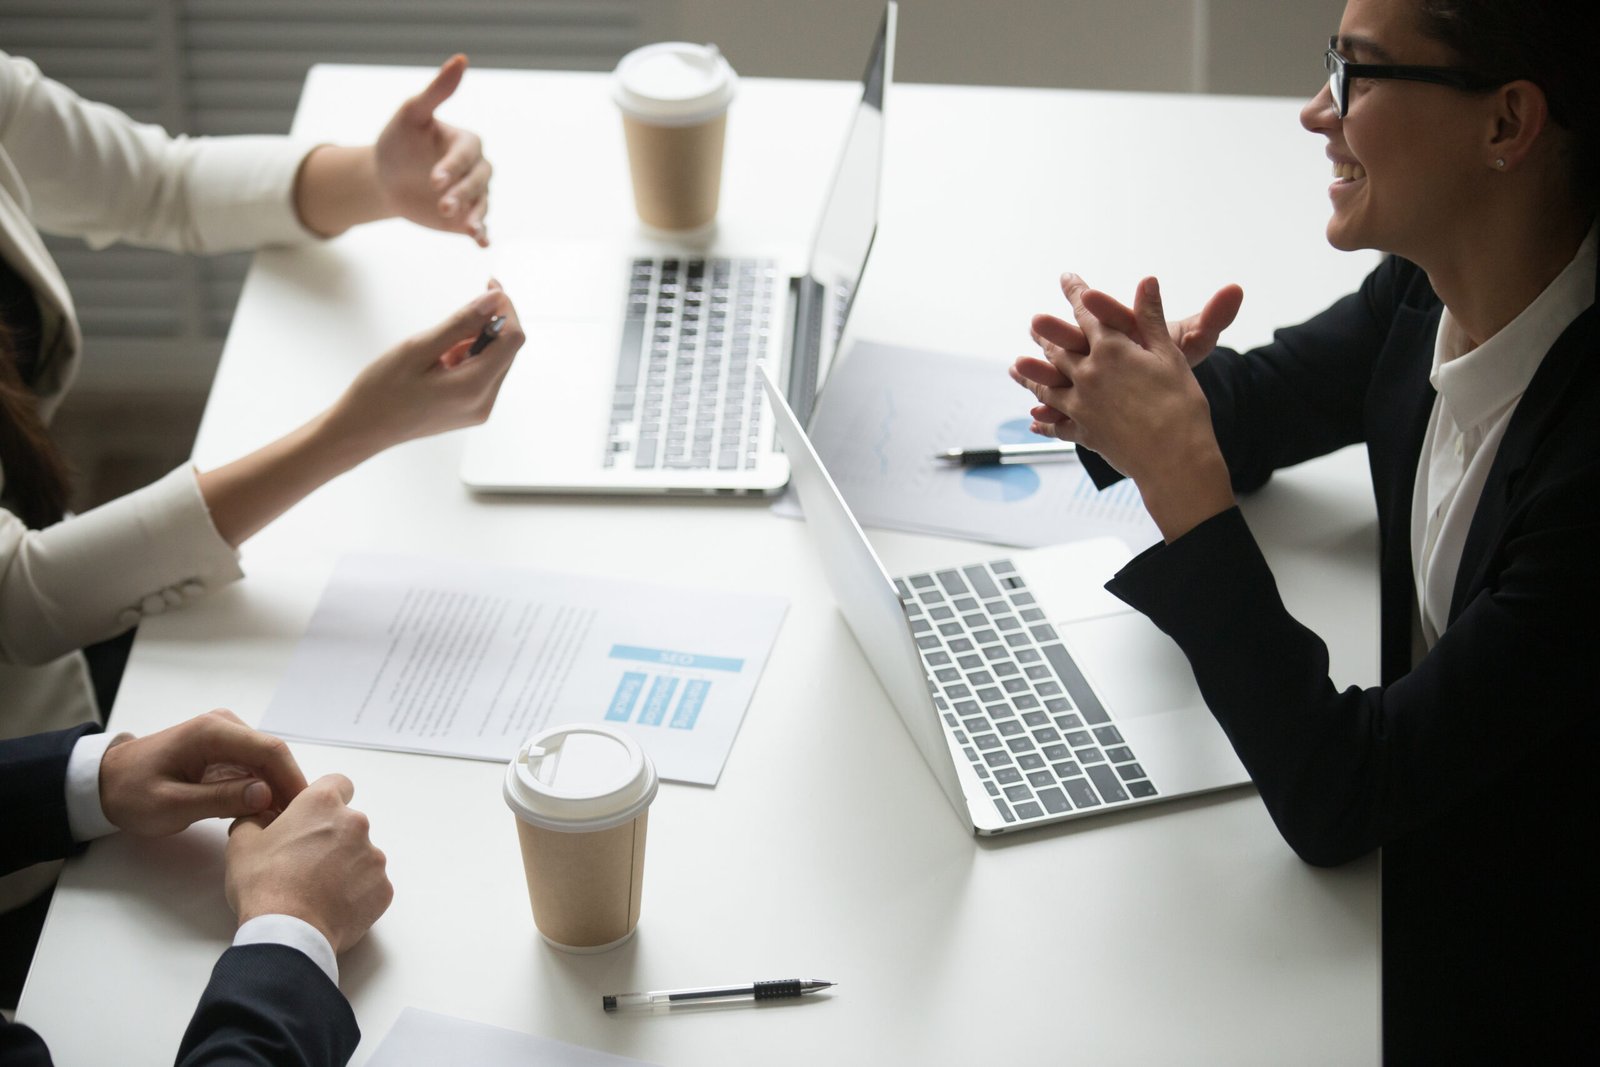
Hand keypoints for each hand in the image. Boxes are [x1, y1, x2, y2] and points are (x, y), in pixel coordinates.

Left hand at [98, 710, 307, 836]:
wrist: (103, 782)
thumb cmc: (131, 794)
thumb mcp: (171, 805)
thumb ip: (219, 799)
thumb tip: (267, 795)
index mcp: (212, 732)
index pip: (270, 750)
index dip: (293, 780)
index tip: (306, 811)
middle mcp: (225, 725)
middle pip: (273, 755)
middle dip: (288, 787)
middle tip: (297, 824)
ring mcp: (226, 734)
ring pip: (267, 762)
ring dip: (276, 790)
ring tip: (281, 823)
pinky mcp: (224, 748)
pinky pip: (253, 766)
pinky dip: (262, 788)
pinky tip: (263, 813)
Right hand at [225, 775, 392, 953]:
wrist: (289, 932)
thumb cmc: (264, 884)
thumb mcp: (242, 843)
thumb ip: (255, 819)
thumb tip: (262, 817)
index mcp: (323, 804)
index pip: (337, 784)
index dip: (324, 798)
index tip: (312, 816)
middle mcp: (356, 823)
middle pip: (348, 823)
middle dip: (331, 838)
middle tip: (305, 863)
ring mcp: (374, 857)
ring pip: (361, 854)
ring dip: (344, 866)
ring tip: (316, 890)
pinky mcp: (383, 888)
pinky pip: (370, 885)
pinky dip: (356, 893)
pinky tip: (331, 906)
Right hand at [322, 280, 525, 459]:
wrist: (362, 429)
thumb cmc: (381, 391)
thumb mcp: (418, 348)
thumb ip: (460, 324)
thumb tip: (494, 300)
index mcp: (473, 387)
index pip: (512, 339)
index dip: (505, 309)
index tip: (489, 287)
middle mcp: (484, 403)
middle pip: (507, 351)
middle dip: (490, 324)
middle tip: (459, 312)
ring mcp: (479, 410)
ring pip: (495, 362)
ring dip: (477, 343)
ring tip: (438, 348)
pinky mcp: (471, 411)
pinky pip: (483, 376)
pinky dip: (469, 359)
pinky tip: (440, 362)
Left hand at [374, 54, 492, 246]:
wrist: (386, 179)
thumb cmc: (398, 142)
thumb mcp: (411, 115)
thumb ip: (437, 91)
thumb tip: (461, 59)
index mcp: (466, 143)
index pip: (466, 155)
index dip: (453, 166)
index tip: (435, 179)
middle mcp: (475, 169)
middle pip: (478, 182)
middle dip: (462, 193)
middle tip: (443, 205)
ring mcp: (473, 195)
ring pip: (482, 205)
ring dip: (475, 216)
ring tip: (467, 228)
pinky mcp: (467, 218)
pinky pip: (480, 225)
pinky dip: (483, 234)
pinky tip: (481, 243)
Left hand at [1009, 274, 1234, 540]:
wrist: (1175, 458)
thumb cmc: (1181, 404)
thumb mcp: (1170, 355)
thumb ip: (1151, 318)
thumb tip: (1147, 281)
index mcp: (1110, 349)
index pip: (1088, 313)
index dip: (1077, 293)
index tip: (1067, 278)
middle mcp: (1087, 373)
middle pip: (1059, 348)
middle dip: (1047, 333)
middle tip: (1035, 323)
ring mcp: (1079, 405)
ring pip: (1048, 385)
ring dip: (1032, 374)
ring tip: (1016, 367)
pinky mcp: (1082, 432)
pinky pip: (1057, 425)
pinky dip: (1044, 421)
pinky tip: (1034, 420)